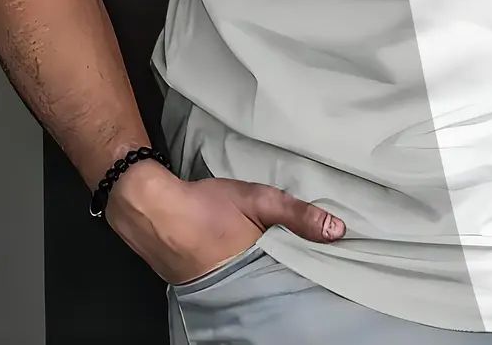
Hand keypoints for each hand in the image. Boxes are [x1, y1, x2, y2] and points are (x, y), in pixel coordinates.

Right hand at [104, 159, 345, 284]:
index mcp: (258, 271)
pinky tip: (258, 258)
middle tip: (316, 261)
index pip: (297, 279)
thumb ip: (298, 214)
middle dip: (295, 273)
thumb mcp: (258, 200)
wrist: (153, 211)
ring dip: (273, 271)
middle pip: (279, 285)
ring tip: (292, 257)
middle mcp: (242, 290)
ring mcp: (224, 291)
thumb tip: (338, 230)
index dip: (314, 269)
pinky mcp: (209, 288)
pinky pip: (241, 283)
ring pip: (260, 284)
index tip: (334, 263)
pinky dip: (252, 272)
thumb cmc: (206, 205)